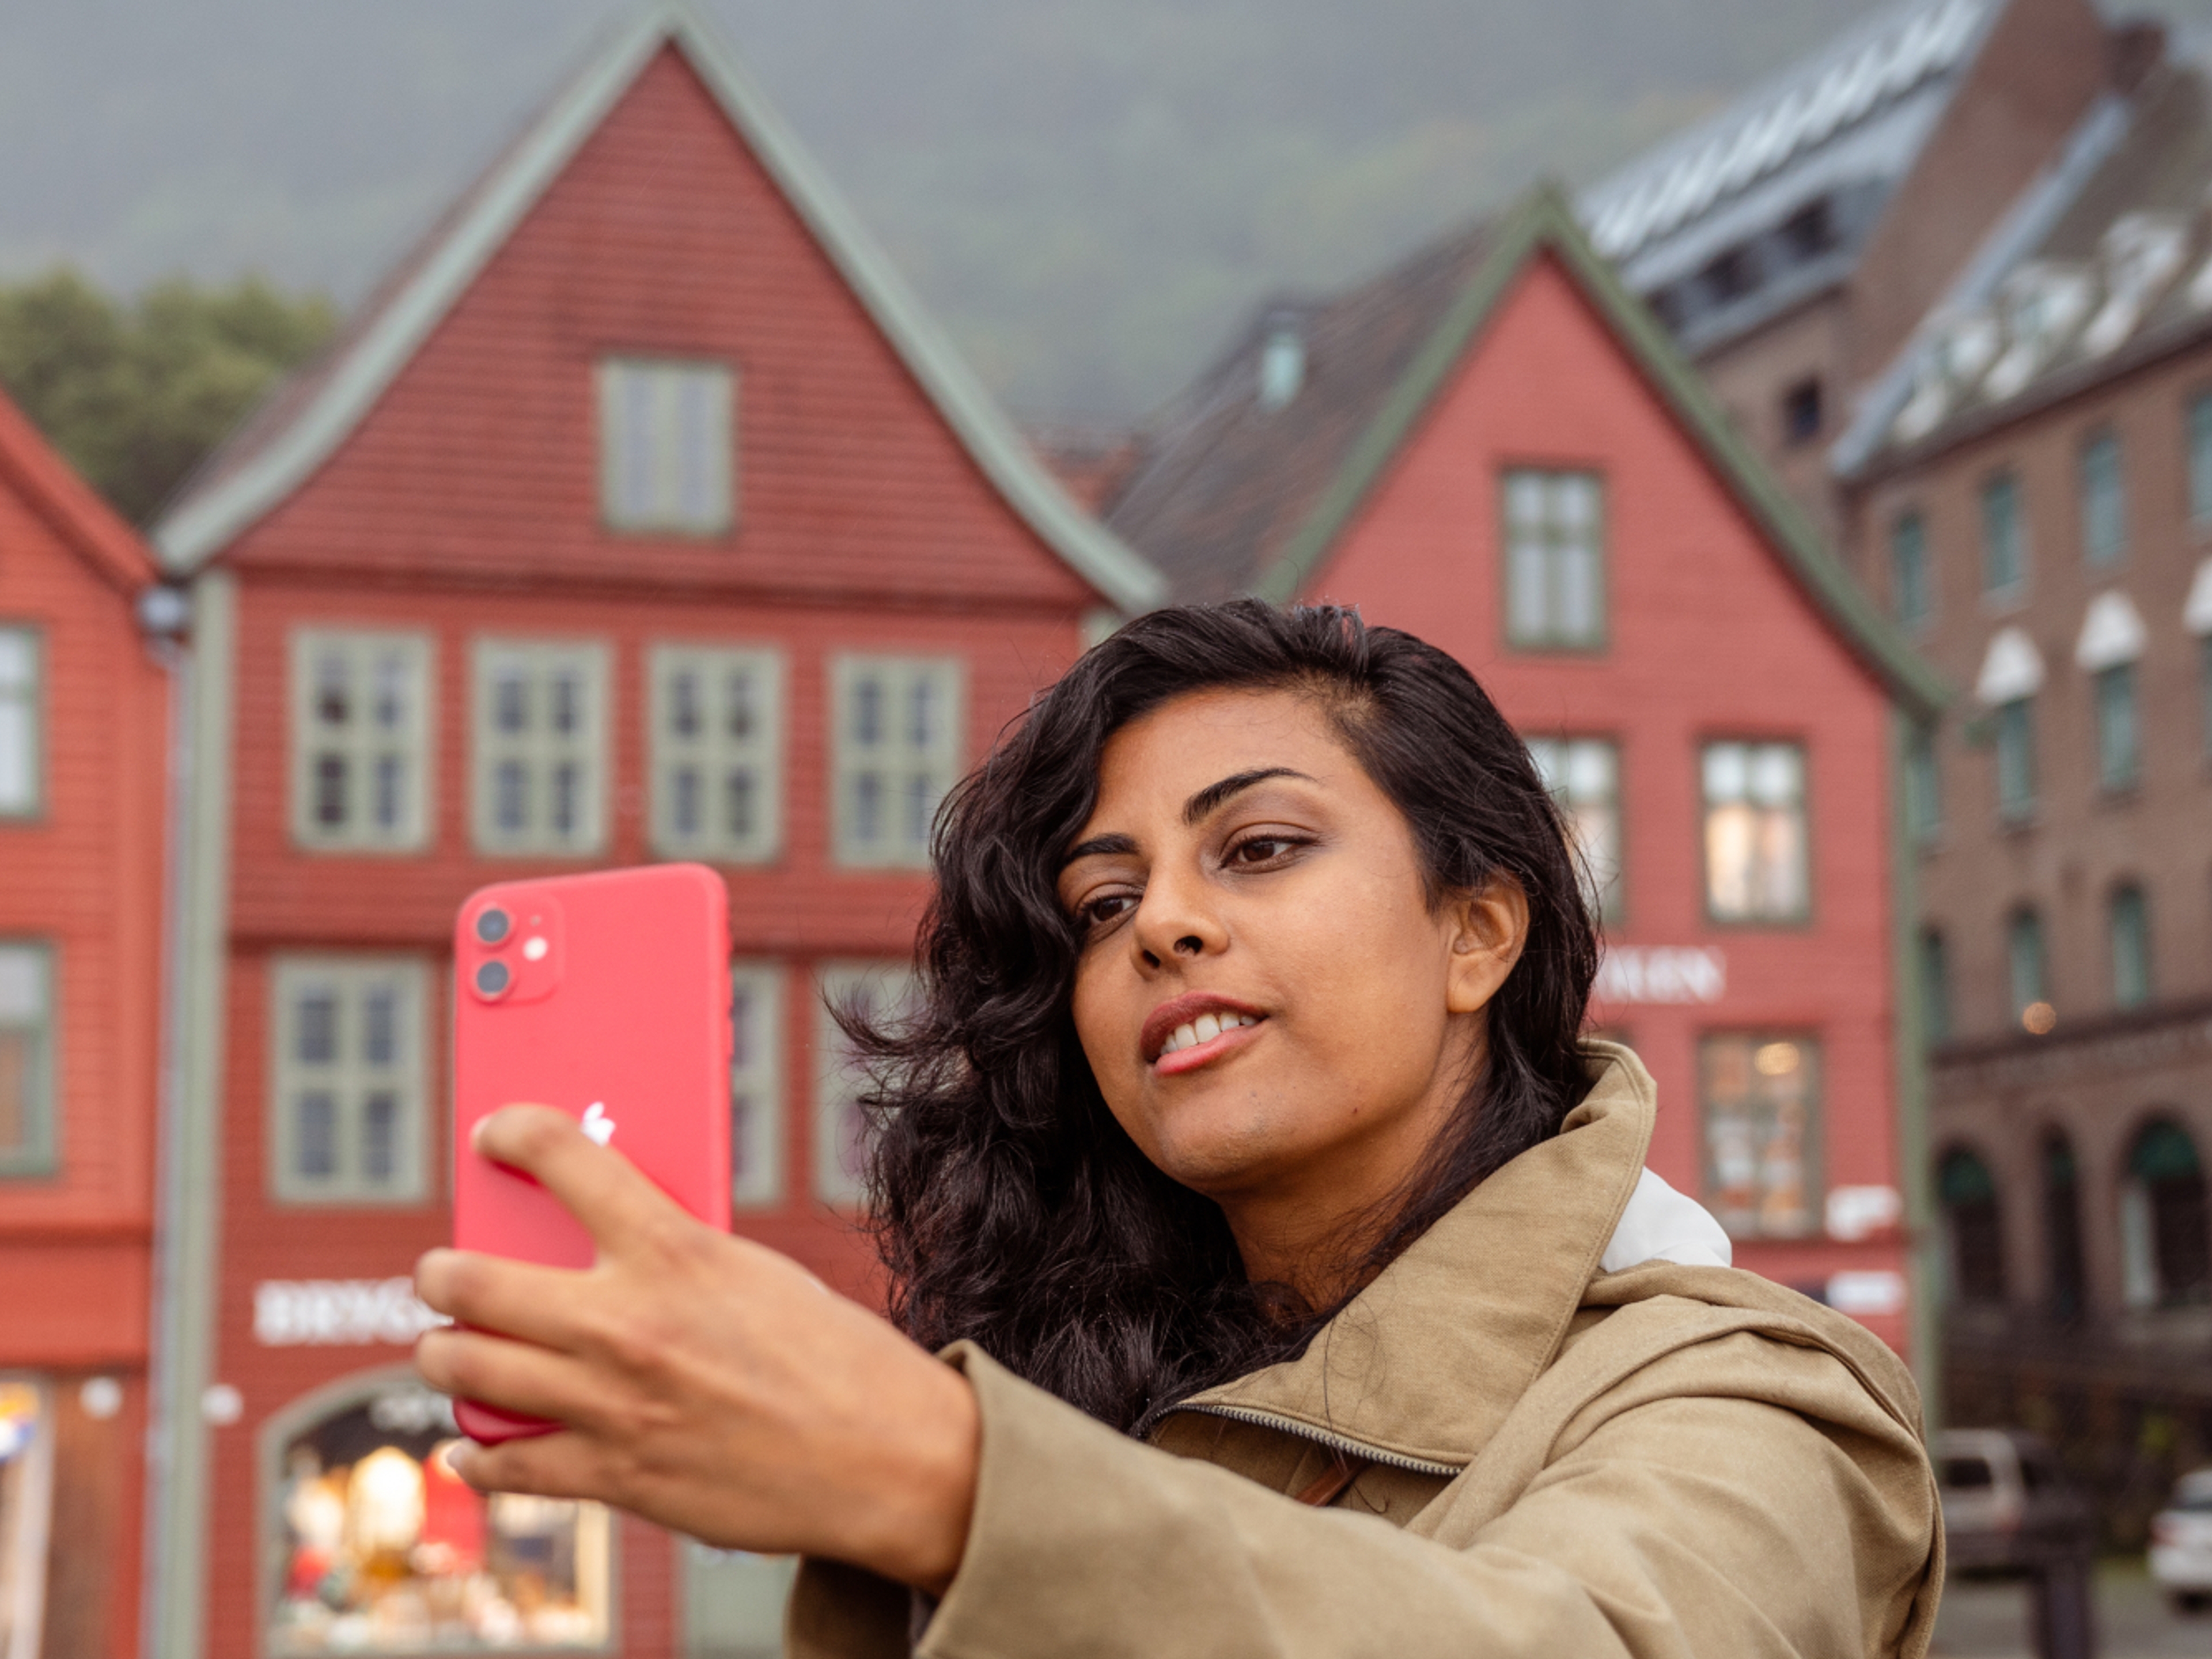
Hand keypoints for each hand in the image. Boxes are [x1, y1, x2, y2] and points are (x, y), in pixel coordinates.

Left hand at [412, 1105, 978, 1591]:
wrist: (885, 1458)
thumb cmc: (833, 1357)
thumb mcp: (755, 1274)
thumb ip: (674, 1258)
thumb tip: (603, 1250)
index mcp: (675, 1252)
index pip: (566, 1158)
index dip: (513, 1130)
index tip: (492, 1133)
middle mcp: (627, 1323)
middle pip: (471, 1280)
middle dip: (438, 1272)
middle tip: (440, 1271)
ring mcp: (611, 1405)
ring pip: (464, 1370)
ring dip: (441, 1354)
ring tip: (447, 1348)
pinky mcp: (614, 1476)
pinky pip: (506, 1465)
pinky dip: (477, 1453)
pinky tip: (472, 1443)